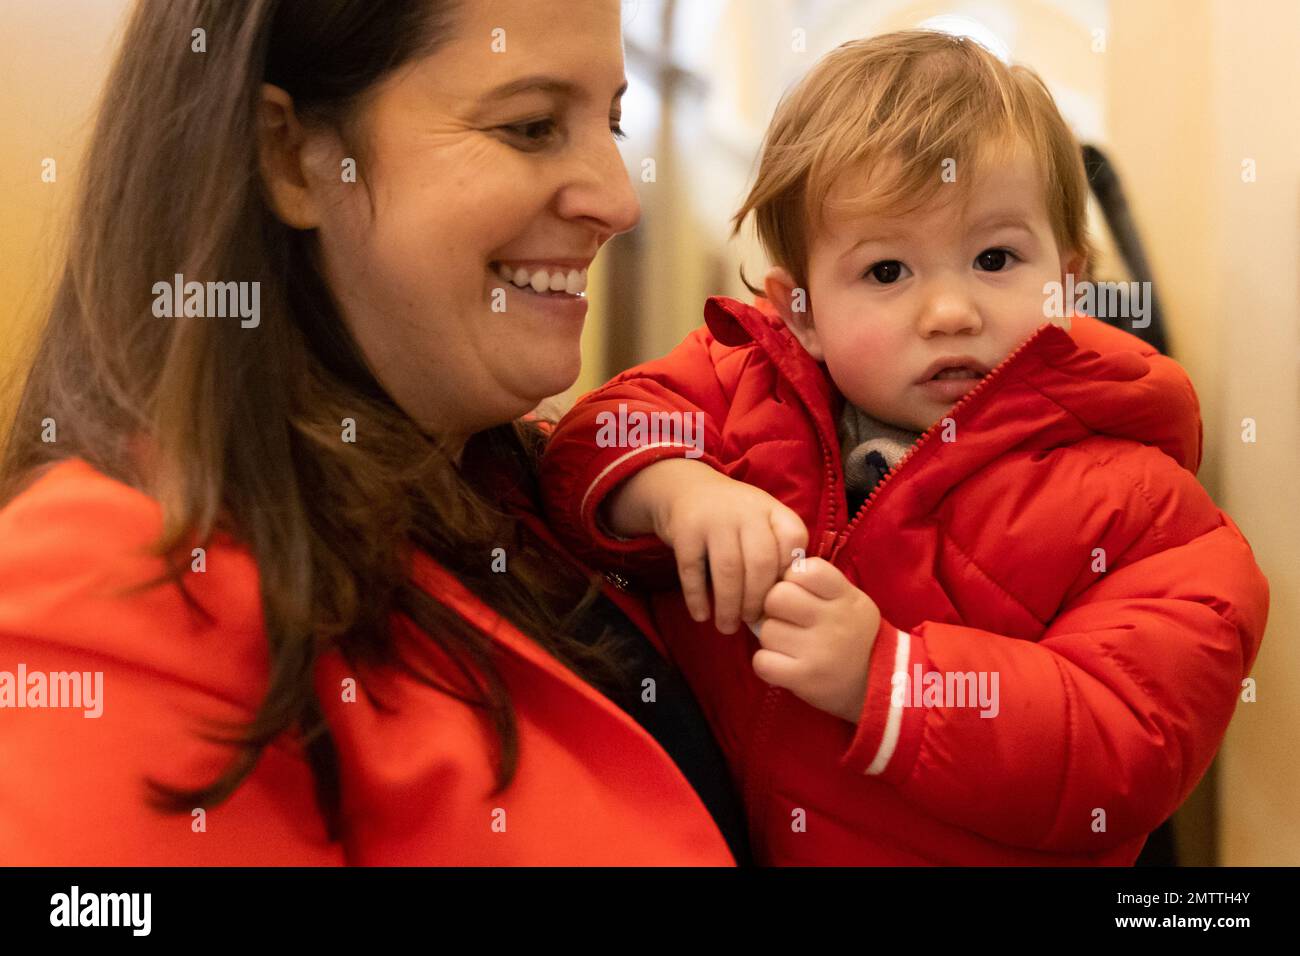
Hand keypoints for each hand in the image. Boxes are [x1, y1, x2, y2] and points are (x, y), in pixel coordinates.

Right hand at [610, 459, 807, 633]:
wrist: (684, 488)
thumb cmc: (731, 517)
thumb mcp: (760, 520)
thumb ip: (775, 551)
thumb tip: (784, 606)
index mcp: (771, 510)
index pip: (794, 540)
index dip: (791, 573)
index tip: (782, 598)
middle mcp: (746, 511)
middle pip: (760, 563)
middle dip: (757, 600)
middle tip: (752, 622)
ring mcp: (714, 519)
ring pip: (728, 570)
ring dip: (728, 605)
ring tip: (727, 627)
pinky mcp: (685, 531)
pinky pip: (693, 571)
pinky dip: (697, 598)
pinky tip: (701, 616)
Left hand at [751, 558, 881, 722]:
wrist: (880, 685)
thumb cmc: (855, 636)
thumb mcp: (851, 601)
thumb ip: (818, 585)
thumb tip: (771, 577)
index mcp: (846, 597)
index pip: (804, 570)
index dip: (793, 579)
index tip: (801, 593)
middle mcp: (834, 621)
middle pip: (777, 597)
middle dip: (776, 609)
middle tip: (790, 622)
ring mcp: (819, 651)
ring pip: (767, 630)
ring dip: (773, 639)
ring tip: (792, 647)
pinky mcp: (805, 678)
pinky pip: (762, 661)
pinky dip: (767, 663)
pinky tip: (783, 664)